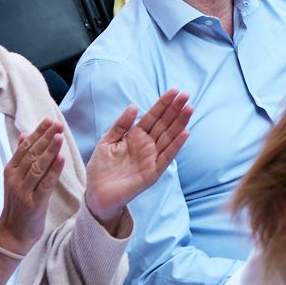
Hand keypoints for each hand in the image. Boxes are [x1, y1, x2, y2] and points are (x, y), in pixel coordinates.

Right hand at [0, 118, 69, 253]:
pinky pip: (45, 183)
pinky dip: (54, 170)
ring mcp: (23, 191)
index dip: (38, 133)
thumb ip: (20, 158)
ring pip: (37, 166)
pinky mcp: (33, 203)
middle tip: (58, 124)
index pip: (25, 147)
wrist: (12, 233)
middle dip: (45, 137)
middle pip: (31, 154)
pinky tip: (61, 158)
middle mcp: (14, 179)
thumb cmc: (18, 205)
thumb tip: (24, 134)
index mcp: (10, 170)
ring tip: (59, 136)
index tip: (49, 120)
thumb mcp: (15, 179)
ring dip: (49, 150)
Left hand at [82, 90, 191, 224]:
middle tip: (186, 95)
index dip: (163, 104)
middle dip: (175, 109)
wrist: (96, 193)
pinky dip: (176, 145)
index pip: (153, 116)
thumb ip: (121, 125)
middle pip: (164, 124)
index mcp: (136, 136)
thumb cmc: (101, 168)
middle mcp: (147, 145)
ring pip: (169, 137)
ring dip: (180, 123)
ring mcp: (151, 158)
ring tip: (189, 108)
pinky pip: (167, 157)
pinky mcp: (153, 172)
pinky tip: (185, 133)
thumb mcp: (107, 141)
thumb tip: (135, 106)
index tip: (174, 90)